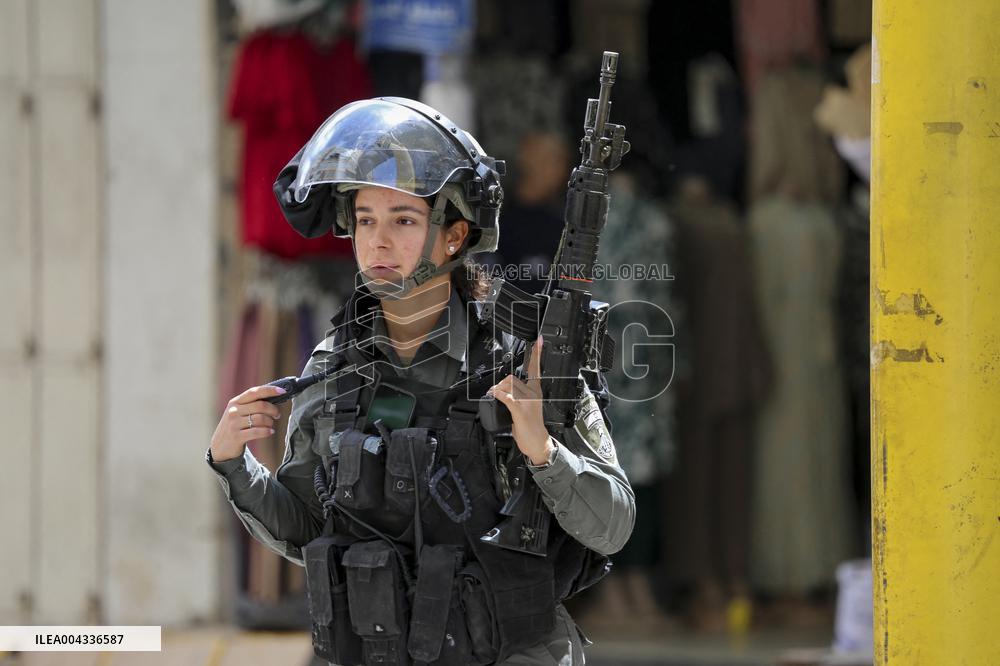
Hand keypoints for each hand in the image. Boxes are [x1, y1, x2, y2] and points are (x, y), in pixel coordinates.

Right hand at [210, 385, 285, 461]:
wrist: (220, 446)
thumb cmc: (235, 426)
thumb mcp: (238, 412)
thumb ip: (252, 404)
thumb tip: (273, 398)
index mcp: (235, 402)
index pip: (254, 392)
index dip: (269, 390)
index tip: (282, 391)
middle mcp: (234, 411)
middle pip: (261, 405)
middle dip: (273, 410)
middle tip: (277, 415)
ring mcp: (234, 424)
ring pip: (260, 419)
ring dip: (270, 422)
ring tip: (271, 425)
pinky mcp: (237, 436)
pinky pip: (257, 431)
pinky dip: (267, 431)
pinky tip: (270, 432)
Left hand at [488, 336, 553, 465]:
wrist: (538, 442)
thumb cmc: (532, 426)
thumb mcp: (528, 406)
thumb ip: (520, 394)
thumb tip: (506, 388)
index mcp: (536, 391)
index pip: (536, 369)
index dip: (536, 354)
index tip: (539, 340)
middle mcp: (533, 394)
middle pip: (513, 378)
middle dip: (501, 383)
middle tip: (496, 392)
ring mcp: (527, 402)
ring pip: (508, 385)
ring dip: (497, 389)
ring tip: (495, 397)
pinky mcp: (520, 411)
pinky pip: (506, 397)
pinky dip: (498, 394)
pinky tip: (494, 395)